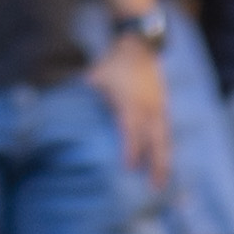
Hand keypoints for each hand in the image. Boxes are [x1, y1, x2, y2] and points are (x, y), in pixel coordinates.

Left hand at [93, 28, 174, 193]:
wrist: (139, 46)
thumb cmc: (113, 63)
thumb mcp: (97, 77)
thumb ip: (86, 94)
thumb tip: (66, 109)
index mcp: (130, 102)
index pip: (131, 131)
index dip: (130, 149)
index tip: (128, 168)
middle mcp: (148, 108)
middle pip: (154, 141)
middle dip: (155, 164)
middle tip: (153, 187)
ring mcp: (159, 107)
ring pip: (164, 139)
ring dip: (164, 161)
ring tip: (162, 182)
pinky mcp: (164, 106)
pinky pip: (167, 132)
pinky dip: (166, 148)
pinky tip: (165, 163)